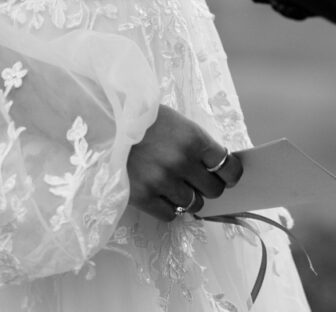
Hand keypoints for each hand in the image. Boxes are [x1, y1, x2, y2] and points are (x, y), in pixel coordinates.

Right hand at [126, 104, 243, 222]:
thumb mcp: (176, 122)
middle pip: (213, 190)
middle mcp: (182, 161)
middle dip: (208, 187)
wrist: (105, 124)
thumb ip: (196, 144)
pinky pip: (170, 216)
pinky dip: (169, 208)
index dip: (230, 174)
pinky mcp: (144, 198)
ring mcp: (163, 181)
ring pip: (193, 205)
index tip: (227, 176)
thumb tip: (216, 168)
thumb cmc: (143, 119)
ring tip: (174, 186)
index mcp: (193, 138)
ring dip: (187, 198)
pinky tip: (161, 195)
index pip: (227, 167)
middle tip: (198, 181)